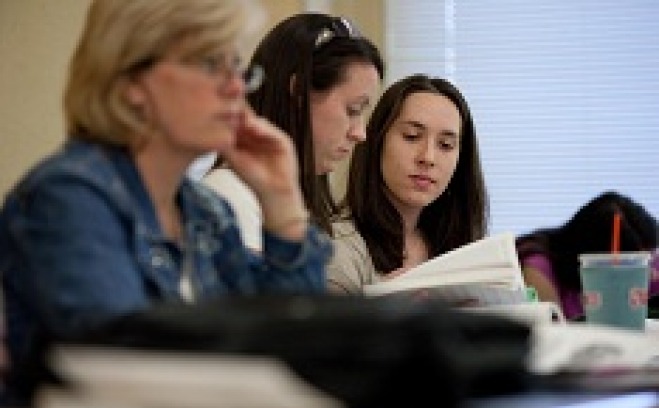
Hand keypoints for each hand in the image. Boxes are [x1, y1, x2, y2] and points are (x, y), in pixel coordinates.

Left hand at [224, 109, 306, 239]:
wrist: (273, 191)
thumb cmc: (253, 177)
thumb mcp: (234, 159)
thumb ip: (225, 144)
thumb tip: (208, 130)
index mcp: (244, 137)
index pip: (235, 121)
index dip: (227, 115)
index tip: (217, 109)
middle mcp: (257, 134)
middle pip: (247, 117)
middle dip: (238, 111)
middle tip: (227, 106)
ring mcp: (270, 136)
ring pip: (258, 122)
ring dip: (249, 118)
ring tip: (238, 116)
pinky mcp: (282, 141)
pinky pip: (272, 131)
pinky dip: (263, 128)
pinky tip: (253, 126)